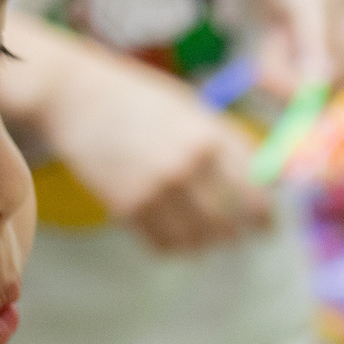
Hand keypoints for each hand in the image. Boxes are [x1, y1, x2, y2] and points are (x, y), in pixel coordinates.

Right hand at [0, 15, 268, 252]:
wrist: (76, 97)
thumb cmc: (139, 99)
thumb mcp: (192, 109)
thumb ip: (226, 144)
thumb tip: (265, 181)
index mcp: (211, 136)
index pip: (255, 191)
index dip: (265, 215)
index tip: (266, 225)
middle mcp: (189, 165)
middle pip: (229, 224)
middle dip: (236, 235)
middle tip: (236, 237)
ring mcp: (157, 188)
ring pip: (197, 241)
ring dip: (204, 244)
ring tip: (203, 238)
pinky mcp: (127, 207)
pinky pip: (163, 244)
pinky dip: (173, 246)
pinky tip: (173, 236)